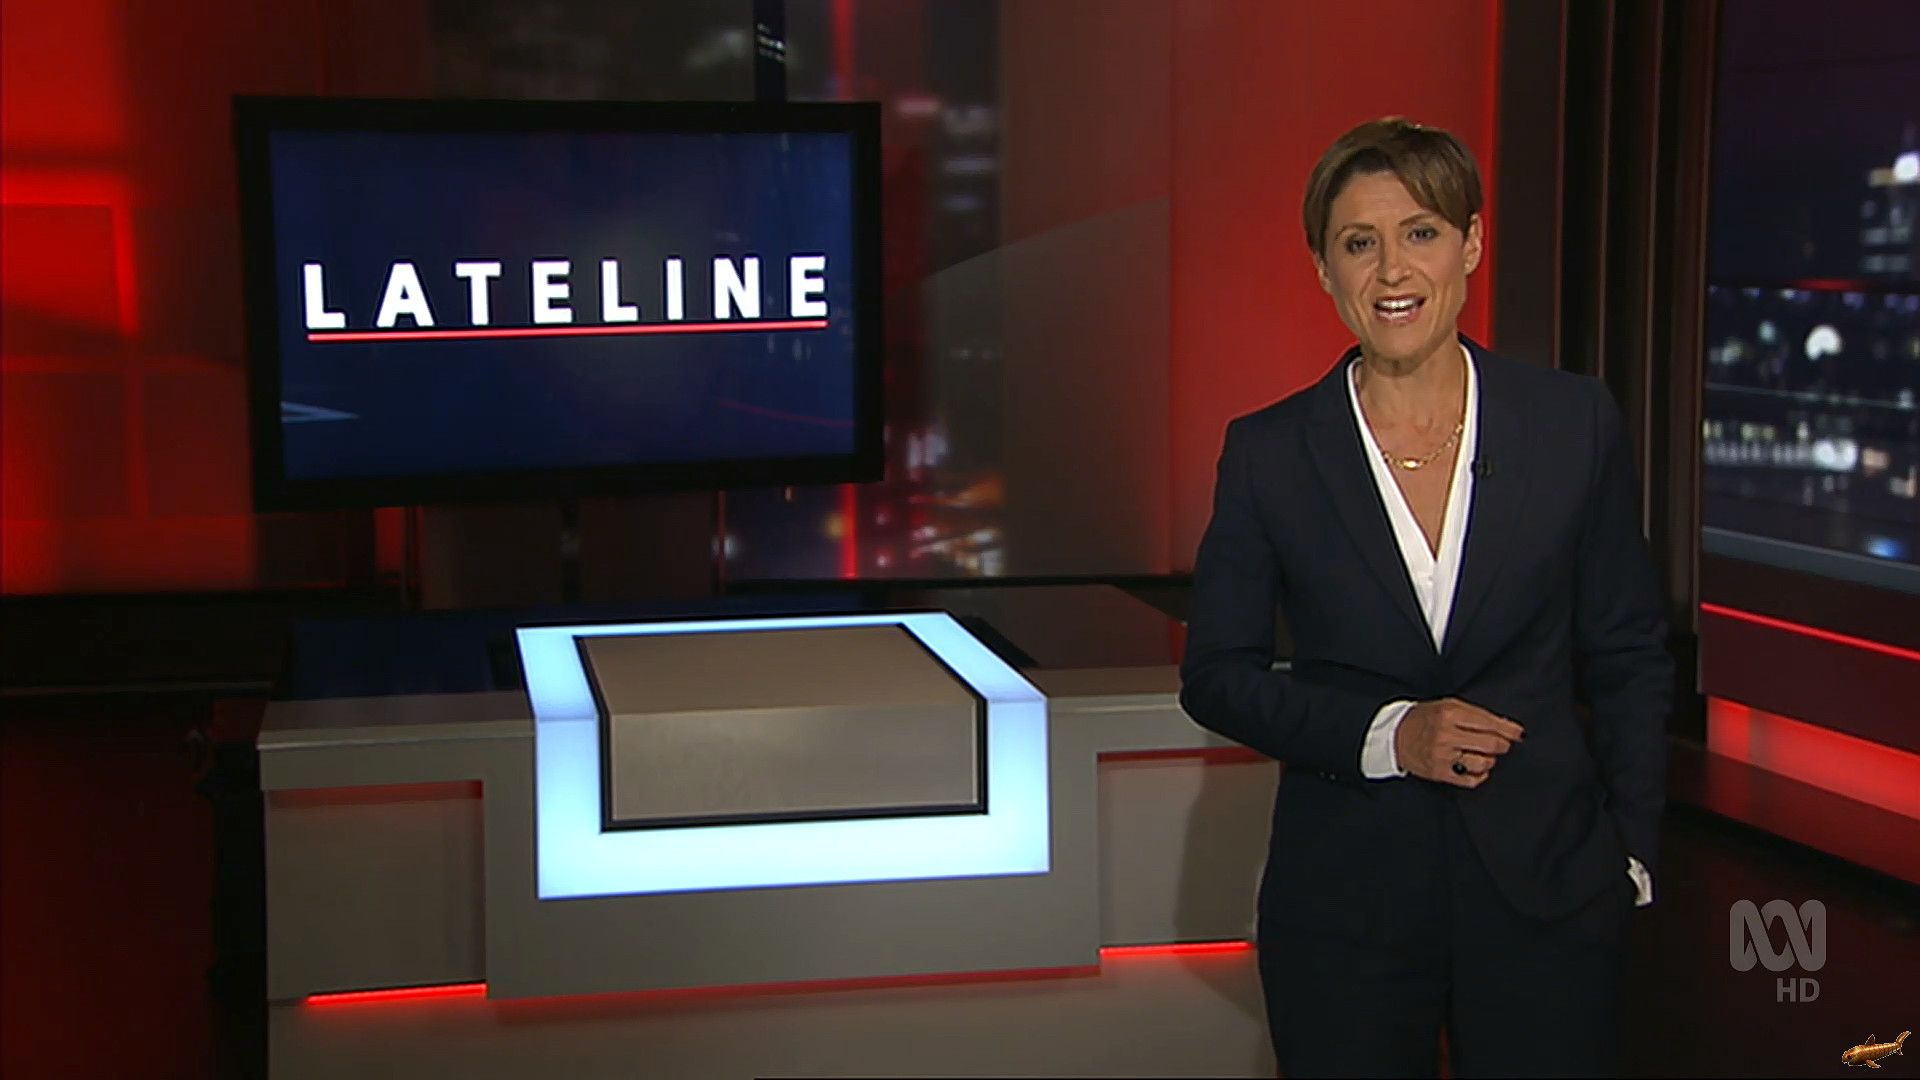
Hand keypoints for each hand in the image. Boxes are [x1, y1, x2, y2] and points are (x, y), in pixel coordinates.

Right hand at [1394, 698, 1523, 787]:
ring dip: (1489, 760)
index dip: (1509, 729)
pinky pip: (1471, 780)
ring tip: (1483, 755)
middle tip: (1500, 744)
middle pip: (1491, 744)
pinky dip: (1479, 776)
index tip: (1518, 733)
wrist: (1395, 736)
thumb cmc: (1425, 719)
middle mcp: (1447, 735)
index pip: (1489, 723)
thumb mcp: (1448, 706)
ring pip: (1483, 763)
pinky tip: (1474, 768)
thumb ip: (1476, 714)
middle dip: (1502, 745)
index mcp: (1450, 714)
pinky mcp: (1440, 773)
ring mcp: (1443, 756)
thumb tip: (1508, 728)